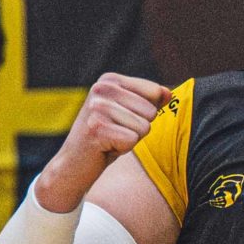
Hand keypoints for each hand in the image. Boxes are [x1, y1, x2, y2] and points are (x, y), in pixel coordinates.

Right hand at [40, 73, 169, 209]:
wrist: (74, 164)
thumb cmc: (106, 138)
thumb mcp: (129, 114)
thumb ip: (150, 100)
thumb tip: (169, 93)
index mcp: (109, 79)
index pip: (154, 91)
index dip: (145, 113)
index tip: (122, 120)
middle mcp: (101, 88)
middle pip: (151, 111)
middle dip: (138, 128)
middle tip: (115, 133)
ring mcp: (97, 107)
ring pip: (144, 127)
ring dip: (130, 140)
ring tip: (110, 140)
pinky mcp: (96, 128)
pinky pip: (132, 140)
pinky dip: (122, 149)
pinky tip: (105, 148)